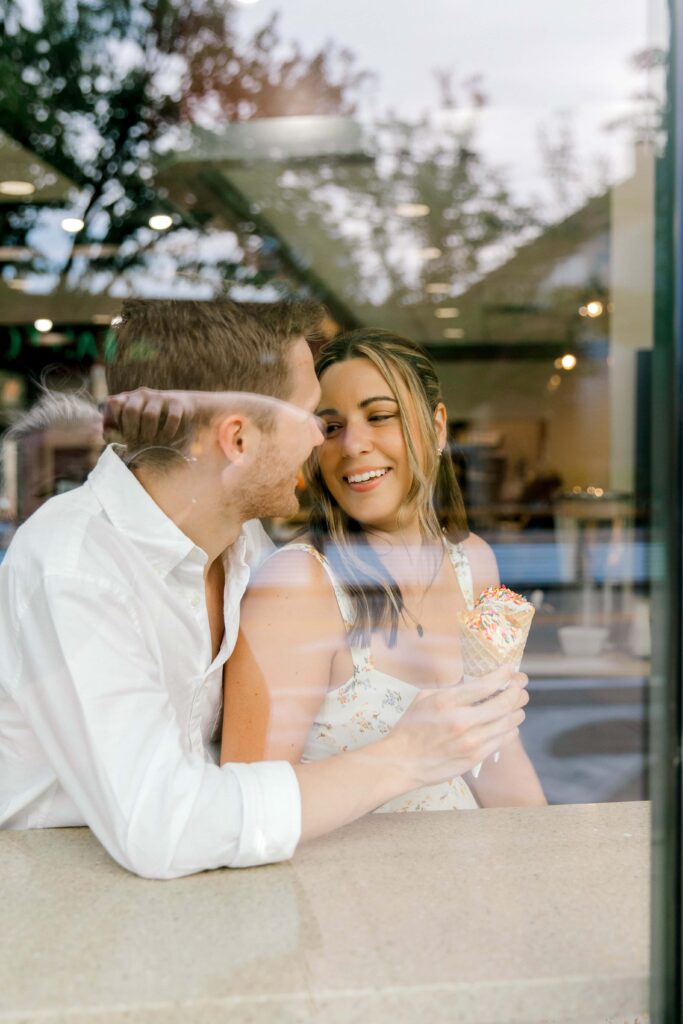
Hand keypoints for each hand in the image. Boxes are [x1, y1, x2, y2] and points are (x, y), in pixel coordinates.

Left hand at [102, 387, 197, 445]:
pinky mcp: (176, 402)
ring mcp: (159, 397)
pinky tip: (167, 438)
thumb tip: (106, 435)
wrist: (183, 408)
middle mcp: (141, 394)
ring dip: (150, 433)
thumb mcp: (134, 427)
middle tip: (136, 443)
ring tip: (152, 443)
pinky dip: (168, 432)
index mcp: (128, 398)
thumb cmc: (153, 423)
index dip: (113, 420)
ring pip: (150, 415)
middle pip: (131, 410)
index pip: (113, 403)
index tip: (120, 435)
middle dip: (132, 431)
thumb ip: (118, 432)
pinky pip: (171, 418)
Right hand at [387, 663, 528, 787]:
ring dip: (517, 711)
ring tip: (517, 706)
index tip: (510, 670)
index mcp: (447, 701)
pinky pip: (502, 740)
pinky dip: (510, 730)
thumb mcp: (425, 698)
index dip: (503, 675)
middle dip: (516, 692)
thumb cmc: (411, 728)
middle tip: (519, 688)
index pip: (486, 685)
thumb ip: (451, 690)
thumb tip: (475, 685)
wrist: (403, 761)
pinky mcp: (475, 757)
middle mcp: (461, 721)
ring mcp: (470, 741)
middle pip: (503, 703)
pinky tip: (510, 725)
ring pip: (508, 723)